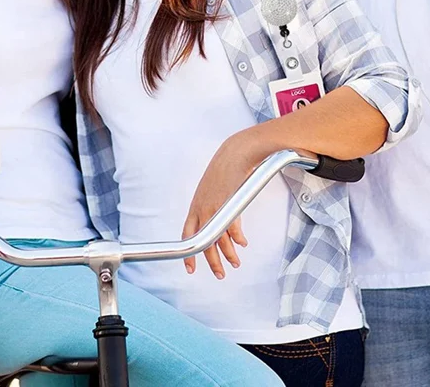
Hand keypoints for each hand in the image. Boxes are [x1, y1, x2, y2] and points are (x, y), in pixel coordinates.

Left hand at [181, 131, 257, 278]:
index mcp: (195, 206)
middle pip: (203, 242)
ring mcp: (214, 206)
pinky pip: (233, 228)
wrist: (234, 154)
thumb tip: (225, 229)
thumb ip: (215, 209)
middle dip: (211, 261)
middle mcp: (201, 208)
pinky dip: (238, 238)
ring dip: (228, 253)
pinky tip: (242, 243)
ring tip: (235, 263)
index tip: (190, 268)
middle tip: (219, 275)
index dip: (188, 253)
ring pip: (219, 238)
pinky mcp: (227, 203)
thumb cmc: (225, 171)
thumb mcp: (214, 192)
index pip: (187, 234)